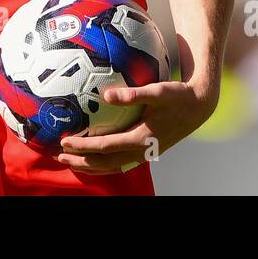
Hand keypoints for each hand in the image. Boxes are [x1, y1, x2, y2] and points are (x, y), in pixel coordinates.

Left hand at [56, 79, 218, 173]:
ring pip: (112, 166)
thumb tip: (105, 94)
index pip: (106, 146)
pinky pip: (121, 162)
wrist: (198, 106)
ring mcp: (145, 153)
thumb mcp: (156, 91)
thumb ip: (131, 95)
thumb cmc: (177, 95)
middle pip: (105, 162)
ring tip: (71, 162)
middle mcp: (142, 150)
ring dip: (91, 166)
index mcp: (142, 138)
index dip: (84, 147)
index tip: (65, 142)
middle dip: (81, 162)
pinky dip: (104, 164)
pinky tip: (94, 158)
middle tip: (59, 156)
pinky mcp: (147, 150)